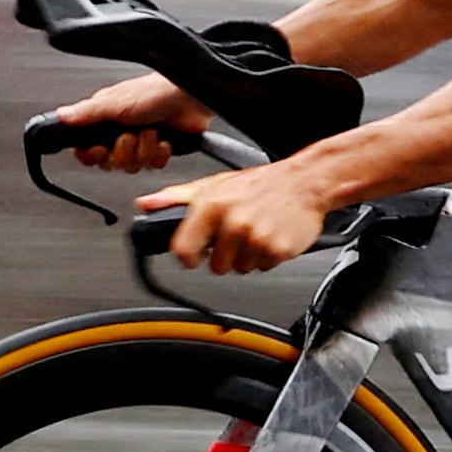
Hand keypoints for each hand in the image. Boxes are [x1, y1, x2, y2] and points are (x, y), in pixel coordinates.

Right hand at [50, 71, 207, 175]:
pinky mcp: (159, 150)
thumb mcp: (115, 102)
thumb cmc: (154, 91)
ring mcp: (140, 143)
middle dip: (122, 152)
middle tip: (129, 136)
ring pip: (132, 166)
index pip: (86, 149)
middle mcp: (121, 132)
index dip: (91, 154)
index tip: (98, 149)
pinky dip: (160, 153)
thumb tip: (61, 115)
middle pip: (109, 162)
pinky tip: (164, 139)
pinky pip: (152, 166)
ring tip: (151, 132)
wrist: (189, 97)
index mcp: (105, 120)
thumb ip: (87, 112)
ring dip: (144, 150)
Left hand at [142, 158, 333, 274]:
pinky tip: (270, 236)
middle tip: (237, 234)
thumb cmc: (259, 184)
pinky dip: (266, 258)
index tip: (195, 255)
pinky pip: (262, 268)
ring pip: (239, 269)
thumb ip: (176, 198)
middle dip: (225, 255)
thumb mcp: (214, 185)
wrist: (305, 182)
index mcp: (212, 206)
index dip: (188, 257)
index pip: (183, 250)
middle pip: (215, 266)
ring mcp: (255, 238)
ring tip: (256, 232)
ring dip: (247, 256)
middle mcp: (232, 222)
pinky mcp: (276, 250)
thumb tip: (146, 204)